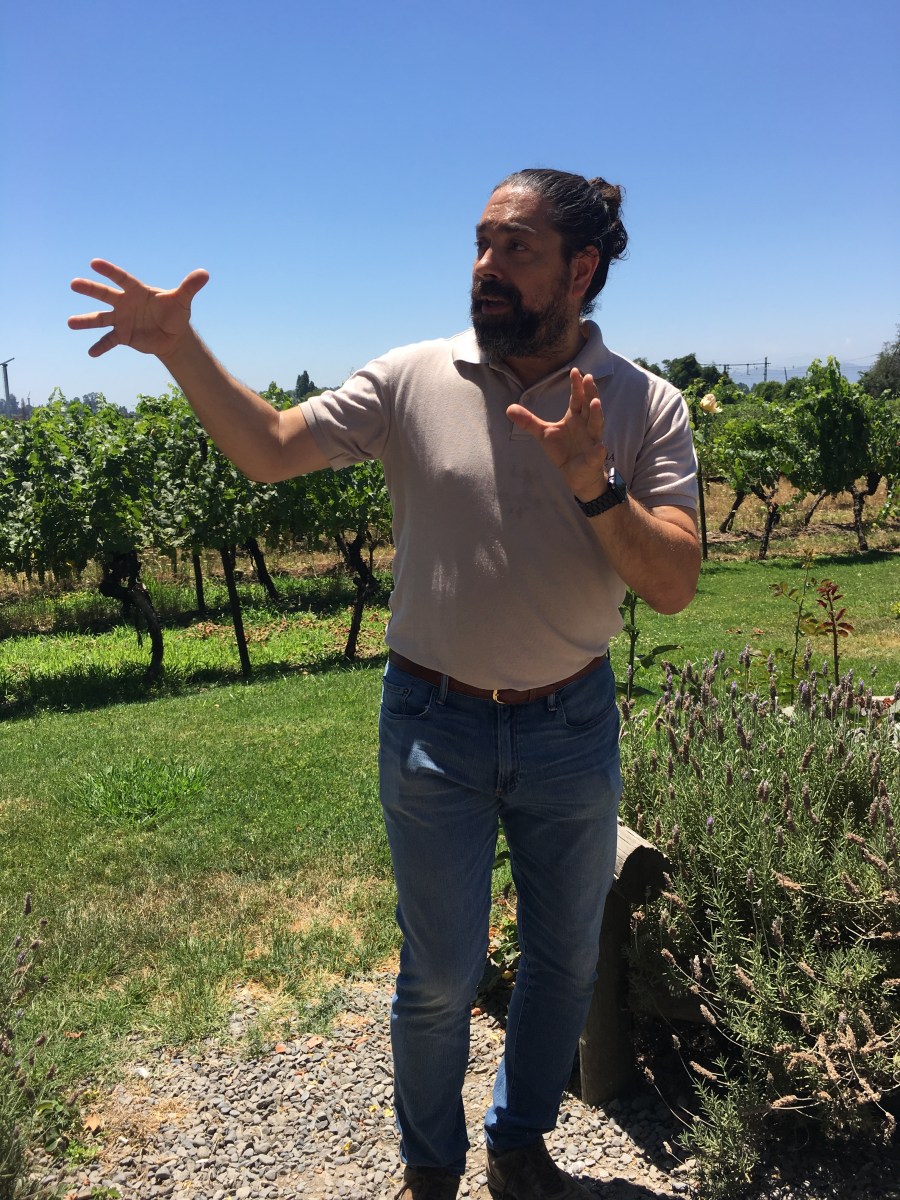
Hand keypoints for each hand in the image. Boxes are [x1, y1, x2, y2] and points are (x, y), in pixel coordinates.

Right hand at [69, 259, 208, 358]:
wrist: (173, 336)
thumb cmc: (175, 313)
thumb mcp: (183, 301)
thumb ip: (189, 287)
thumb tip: (205, 274)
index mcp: (137, 291)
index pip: (122, 278)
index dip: (109, 271)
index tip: (94, 263)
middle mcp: (125, 303)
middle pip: (105, 295)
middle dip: (90, 289)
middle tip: (74, 284)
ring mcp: (122, 320)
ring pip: (100, 319)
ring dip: (86, 321)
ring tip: (71, 323)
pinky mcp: (123, 336)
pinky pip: (108, 341)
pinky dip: (100, 347)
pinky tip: (91, 353)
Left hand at [506, 368, 607, 499]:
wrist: (575, 473)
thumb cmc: (562, 450)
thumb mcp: (543, 433)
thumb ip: (528, 421)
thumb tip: (509, 408)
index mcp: (575, 417)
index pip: (577, 398)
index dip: (576, 386)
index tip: (575, 371)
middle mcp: (586, 425)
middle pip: (589, 406)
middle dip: (590, 393)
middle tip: (589, 378)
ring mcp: (592, 441)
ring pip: (596, 425)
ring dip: (597, 415)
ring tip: (595, 403)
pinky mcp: (593, 458)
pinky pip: (597, 454)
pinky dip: (599, 451)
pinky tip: (600, 447)